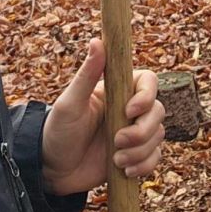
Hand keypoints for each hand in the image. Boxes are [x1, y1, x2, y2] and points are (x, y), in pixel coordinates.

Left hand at [40, 39, 166, 194]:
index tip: (128, 111)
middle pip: (158, 111)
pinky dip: (145, 165)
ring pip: (157, 135)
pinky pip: (154, 157)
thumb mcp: (70, 103)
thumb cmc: (58, 131)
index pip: (149, 81)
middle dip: (142, 131)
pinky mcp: (135, 155)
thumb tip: (97, 40)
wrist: (52, 171)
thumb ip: (87, 74)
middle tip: (117, 142)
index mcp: (117, 90)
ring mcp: (133, 132)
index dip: (146, 95)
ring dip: (140, 151)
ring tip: (116, 160)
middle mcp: (129, 109)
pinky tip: (126, 170)